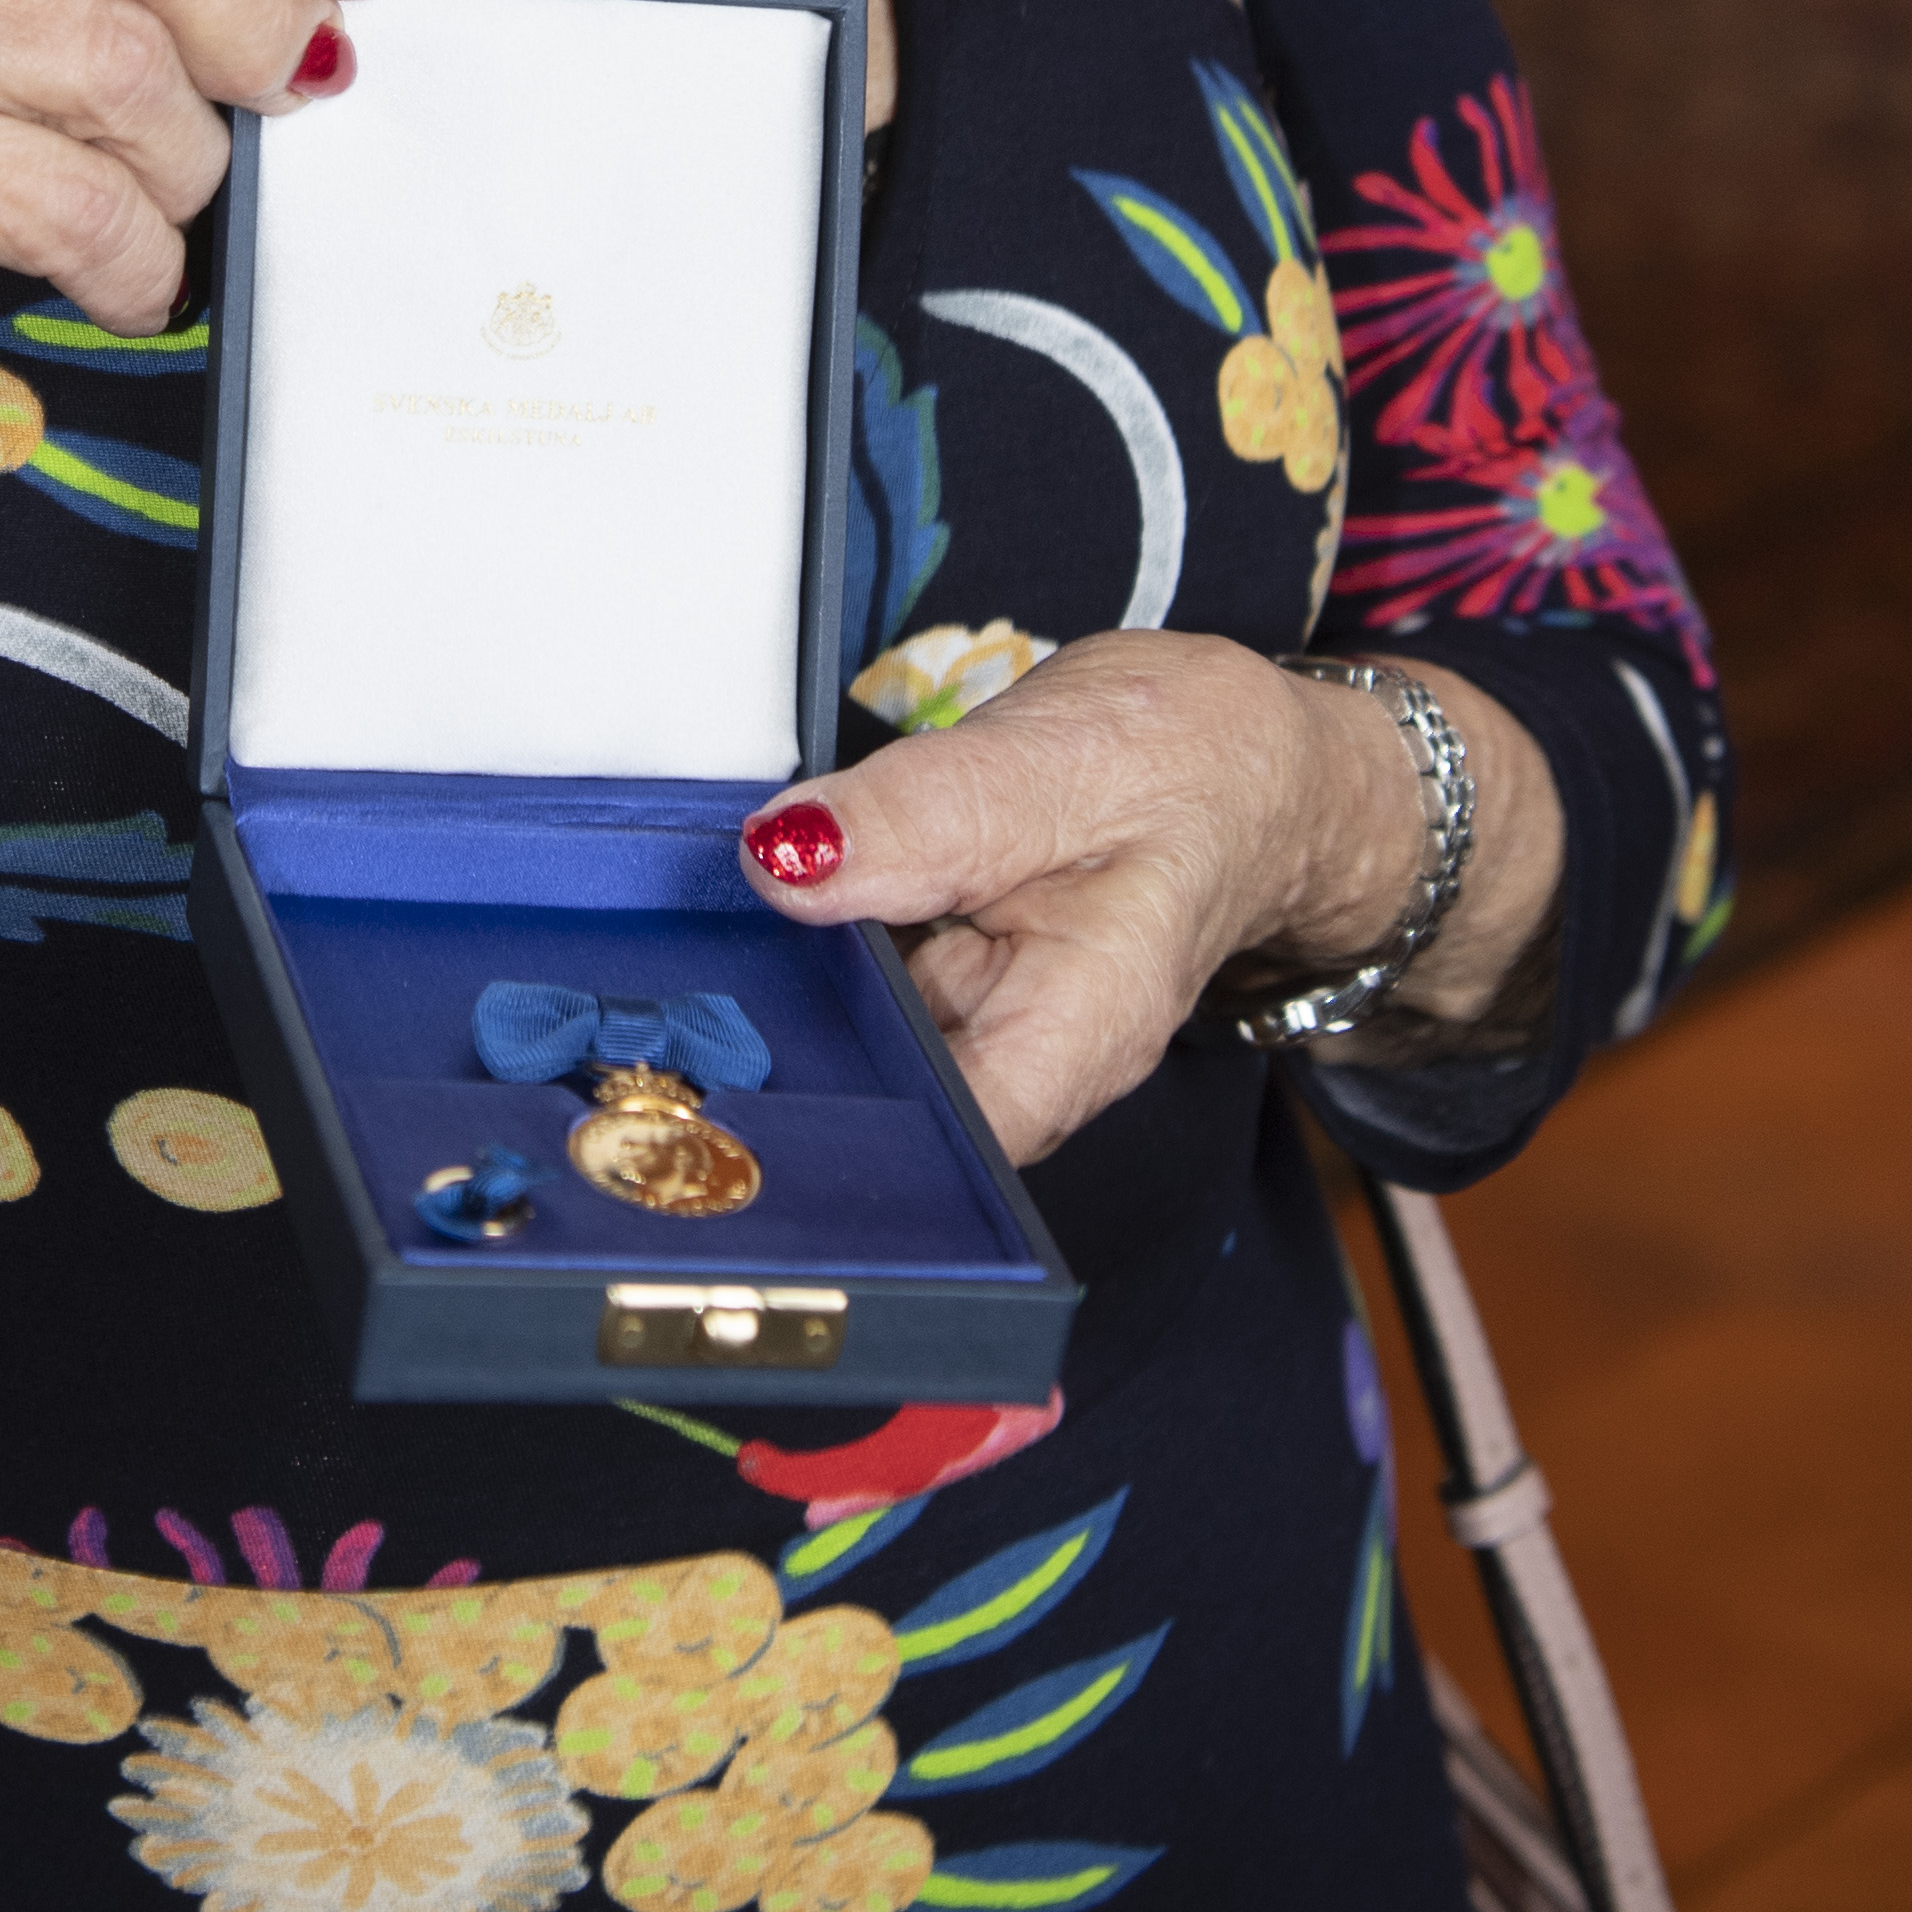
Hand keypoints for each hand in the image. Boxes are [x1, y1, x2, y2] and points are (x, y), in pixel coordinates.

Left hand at [734, 631, 1563, 1164]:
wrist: (1239, 759)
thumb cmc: (1192, 770)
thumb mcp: (1059, 764)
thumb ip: (921, 816)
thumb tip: (782, 858)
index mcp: (1068, 1043)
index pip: (938, 1151)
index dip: (829, 1136)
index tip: (721, 1086)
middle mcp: (1015, 1060)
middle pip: (872, 1101)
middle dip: (771, 1057)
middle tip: (671, 992)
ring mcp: (972, 1023)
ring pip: (847, 1040)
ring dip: (773, 996)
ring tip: (686, 950)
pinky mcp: (937, 976)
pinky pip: (852, 985)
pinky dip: (801, 948)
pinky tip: (748, 913)